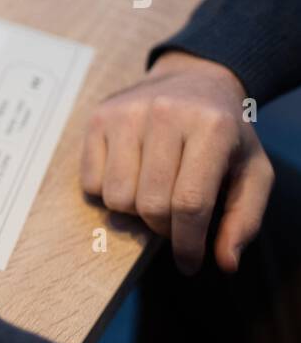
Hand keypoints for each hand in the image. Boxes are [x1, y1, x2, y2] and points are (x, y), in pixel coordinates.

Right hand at [80, 51, 272, 273]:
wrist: (193, 78)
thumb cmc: (225, 133)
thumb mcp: (252, 171)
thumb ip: (244, 219)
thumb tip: (225, 264)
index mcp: (212, 127)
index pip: (190, 203)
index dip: (187, 244)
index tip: (188, 264)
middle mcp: (165, 114)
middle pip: (150, 205)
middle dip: (161, 228)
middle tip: (173, 223)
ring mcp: (126, 114)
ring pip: (116, 198)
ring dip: (133, 211)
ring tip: (151, 196)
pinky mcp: (98, 118)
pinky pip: (90, 183)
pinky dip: (107, 194)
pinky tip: (129, 178)